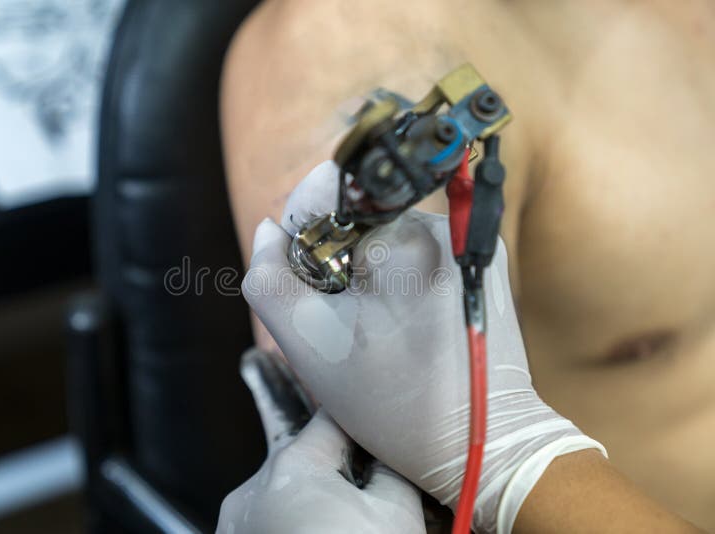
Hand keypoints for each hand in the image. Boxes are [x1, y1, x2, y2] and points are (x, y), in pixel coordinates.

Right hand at [242, 161, 605, 533]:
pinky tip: (401, 320)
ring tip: (375, 324)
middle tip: (342, 315)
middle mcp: (444, 227)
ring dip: (368, 270)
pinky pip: (419, 252)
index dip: (301, 237)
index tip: (305, 278)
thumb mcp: (309, 346)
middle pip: (358, 218)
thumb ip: (270, 280)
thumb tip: (269, 230)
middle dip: (336, 259)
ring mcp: (470, 241)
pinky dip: (398, 278)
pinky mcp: (482, 260)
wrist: (481, 441)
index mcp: (402, 240)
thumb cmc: (396, 402)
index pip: (328, 196)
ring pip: (387, 235)